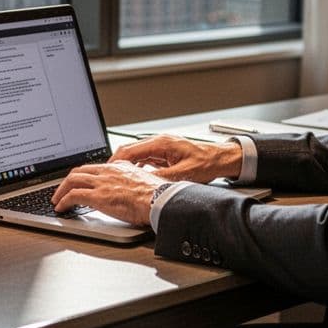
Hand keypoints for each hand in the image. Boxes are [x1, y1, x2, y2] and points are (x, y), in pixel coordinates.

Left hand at [52, 161, 164, 225]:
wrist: (160, 200)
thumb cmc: (157, 195)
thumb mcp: (144, 182)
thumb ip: (132, 182)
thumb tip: (131, 191)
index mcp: (120, 167)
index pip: (94, 168)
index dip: (83, 175)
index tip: (78, 182)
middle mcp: (108, 171)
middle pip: (79, 171)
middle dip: (67, 181)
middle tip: (61, 191)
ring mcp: (102, 183)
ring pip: (72, 181)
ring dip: (61, 191)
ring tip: (57, 200)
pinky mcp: (98, 196)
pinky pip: (73, 196)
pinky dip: (64, 201)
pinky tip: (61, 208)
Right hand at [112, 134, 242, 183]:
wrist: (221, 158)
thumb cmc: (207, 163)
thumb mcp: (184, 175)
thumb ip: (162, 179)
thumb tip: (144, 185)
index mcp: (161, 144)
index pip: (130, 151)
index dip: (115, 162)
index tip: (106, 172)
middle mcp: (159, 142)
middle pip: (129, 151)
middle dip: (116, 164)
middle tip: (107, 177)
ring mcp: (161, 146)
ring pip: (136, 154)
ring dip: (125, 165)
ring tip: (116, 178)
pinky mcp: (164, 153)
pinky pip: (144, 158)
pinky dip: (136, 166)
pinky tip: (134, 177)